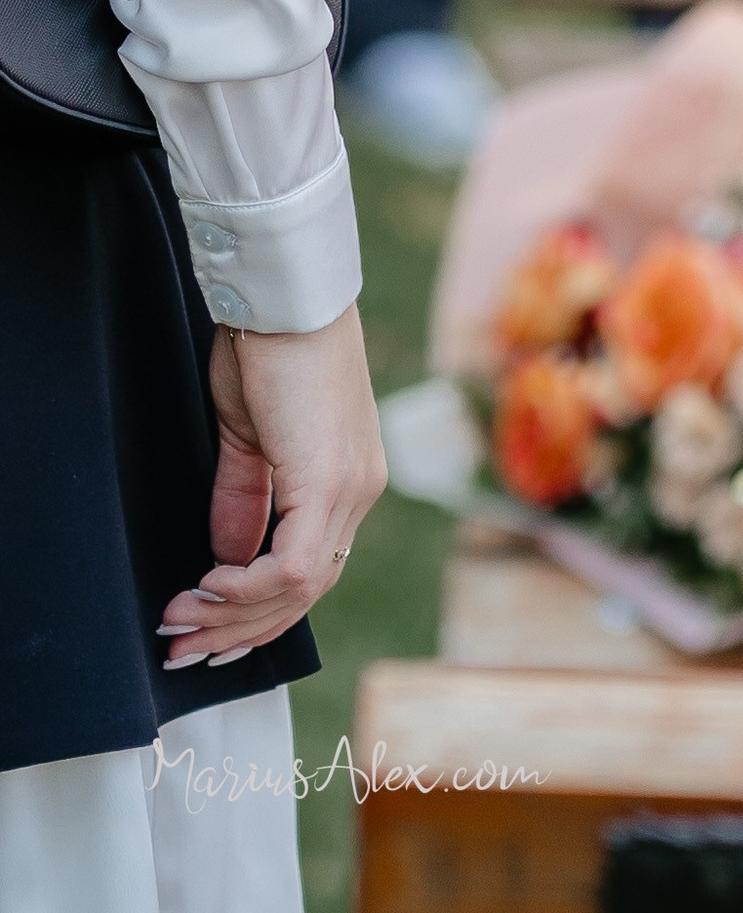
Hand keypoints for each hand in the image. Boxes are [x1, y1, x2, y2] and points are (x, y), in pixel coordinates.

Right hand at [160, 303, 385, 668]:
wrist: (285, 299)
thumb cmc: (270, 350)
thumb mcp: (252, 436)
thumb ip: (246, 498)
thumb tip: (226, 558)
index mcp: (349, 480)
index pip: (312, 572)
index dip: (257, 611)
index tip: (205, 629)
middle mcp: (362, 491)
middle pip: (305, 592)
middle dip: (236, 627)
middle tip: (180, 644)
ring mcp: (351, 488)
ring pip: (299, 588)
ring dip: (232, 614)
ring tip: (180, 621)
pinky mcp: (328, 481)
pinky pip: (293, 565)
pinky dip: (246, 586)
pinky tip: (207, 585)